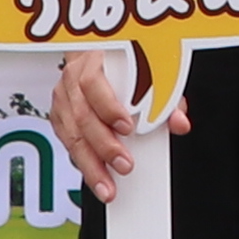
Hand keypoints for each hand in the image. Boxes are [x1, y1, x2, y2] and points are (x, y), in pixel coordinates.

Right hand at [53, 49, 180, 196]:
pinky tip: (94, 175)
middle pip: (83, 116)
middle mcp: (74, 78)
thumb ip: (166, 97)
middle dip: (104, 146)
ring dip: (90, 164)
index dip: (109, 107)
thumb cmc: (126, 61)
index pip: (94, 83)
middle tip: (124, 165)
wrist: (100, 52)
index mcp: (94, 61)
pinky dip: (81, 160)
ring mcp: (64, 96)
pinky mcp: (60, 113)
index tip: (128, 128)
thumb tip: (179, 122)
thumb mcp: (150, 70)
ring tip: (107, 185)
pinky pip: (66, 141)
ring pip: (71, 135)